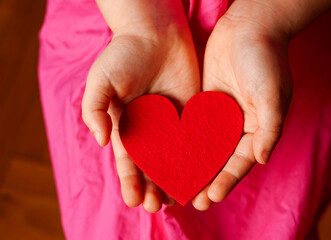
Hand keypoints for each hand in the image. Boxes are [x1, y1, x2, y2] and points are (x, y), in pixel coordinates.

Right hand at [82, 2, 199, 211]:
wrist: (155, 33)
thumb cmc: (124, 54)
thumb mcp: (100, 79)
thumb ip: (94, 109)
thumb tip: (102, 141)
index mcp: (127, 126)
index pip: (129, 161)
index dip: (130, 181)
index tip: (134, 200)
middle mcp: (150, 130)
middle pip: (152, 166)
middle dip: (154, 187)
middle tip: (158, 206)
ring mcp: (172, 124)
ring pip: (175, 159)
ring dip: (176, 180)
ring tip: (178, 200)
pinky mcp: (192, 114)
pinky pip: (195, 140)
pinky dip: (197, 159)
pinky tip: (200, 176)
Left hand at [192, 3, 292, 209]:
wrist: (250, 27)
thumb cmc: (266, 60)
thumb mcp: (273, 95)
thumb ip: (270, 129)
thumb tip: (262, 160)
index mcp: (257, 128)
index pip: (240, 161)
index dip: (226, 180)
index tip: (211, 196)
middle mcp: (238, 125)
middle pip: (220, 159)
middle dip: (207, 179)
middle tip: (191, 200)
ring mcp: (220, 114)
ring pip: (205, 146)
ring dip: (193, 165)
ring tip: (177, 183)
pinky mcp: (204, 102)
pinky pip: (193, 125)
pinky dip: (184, 140)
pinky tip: (170, 153)